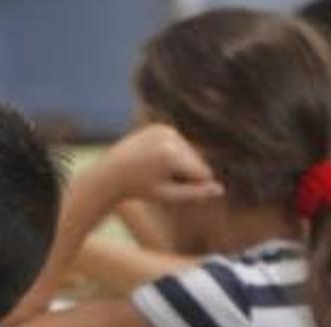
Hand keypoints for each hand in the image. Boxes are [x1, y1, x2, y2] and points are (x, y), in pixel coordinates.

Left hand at [93, 125, 222, 202]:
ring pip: (190, 152)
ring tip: (155, 170)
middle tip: (158, 178)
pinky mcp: (160, 127)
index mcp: (172, 155)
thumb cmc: (139, 189)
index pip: (203, 172)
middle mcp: (170, 137)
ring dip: (180, 163)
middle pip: (198, 160)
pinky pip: (179, 144)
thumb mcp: (168, 195)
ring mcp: (165, 129)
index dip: (192, 184)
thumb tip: (220, 189)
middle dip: (186, 173)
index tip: (170, 187)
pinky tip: (154, 160)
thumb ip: (195, 193)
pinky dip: (173, 154)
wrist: (110, 174)